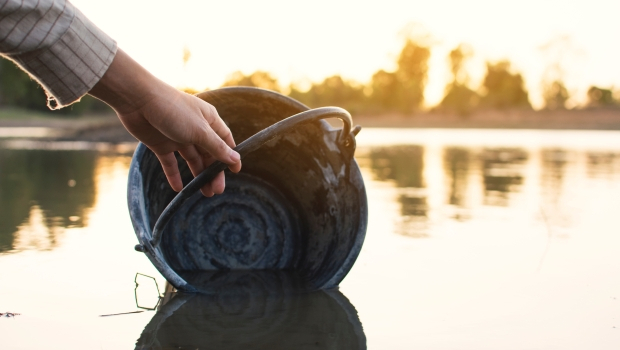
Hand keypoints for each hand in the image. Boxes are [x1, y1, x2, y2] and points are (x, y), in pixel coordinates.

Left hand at [89, 49, 240, 195]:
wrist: (138, 100)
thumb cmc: (173, 109)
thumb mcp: (200, 131)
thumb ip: (217, 147)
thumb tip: (236, 159)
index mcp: (208, 120)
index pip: (224, 141)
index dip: (230, 156)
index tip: (236, 171)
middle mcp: (195, 128)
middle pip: (209, 154)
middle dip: (213, 172)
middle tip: (217, 190)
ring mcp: (177, 137)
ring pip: (192, 160)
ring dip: (198, 176)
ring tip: (205, 193)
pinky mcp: (161, 144)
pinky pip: (170, 163)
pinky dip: (174, 175)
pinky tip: (179, 189)